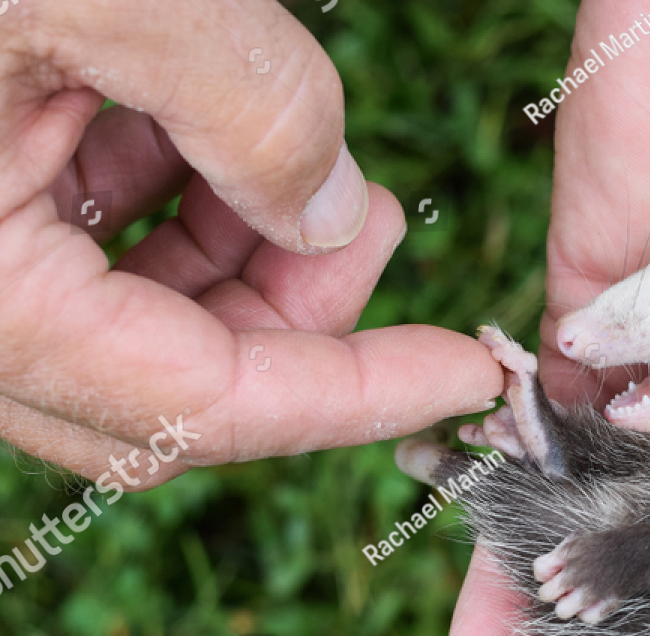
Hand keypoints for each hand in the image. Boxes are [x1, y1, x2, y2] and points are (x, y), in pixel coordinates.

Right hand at [0, 0, 502, 483]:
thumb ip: (253, 109)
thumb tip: (337, 218)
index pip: (205, 409)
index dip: (356, 394)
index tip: (470, 373)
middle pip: (169, 388)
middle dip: (296, 320)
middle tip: (370, 224)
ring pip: (130, 319)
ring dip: (237, 254)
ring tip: (300, 160)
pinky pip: (76, 243)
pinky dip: (165, 199)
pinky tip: (202, 126)